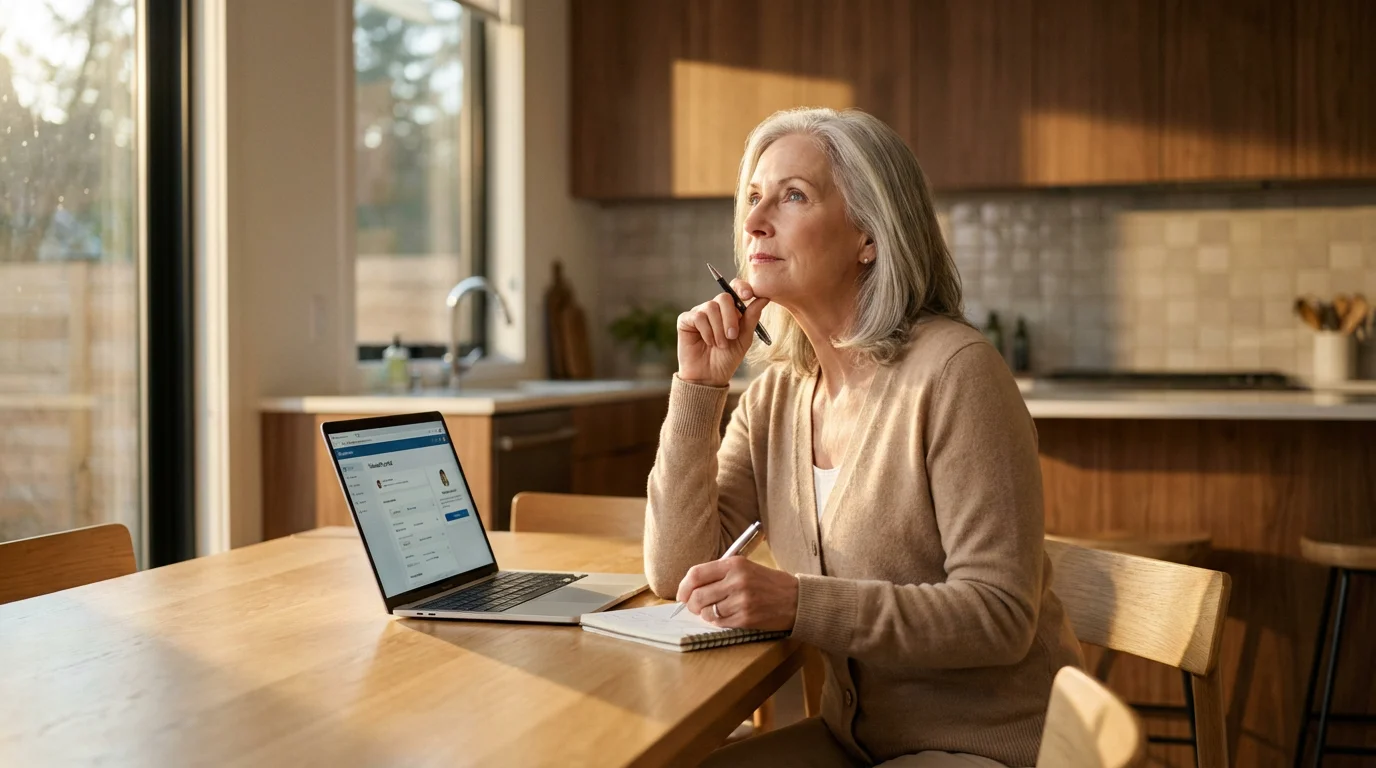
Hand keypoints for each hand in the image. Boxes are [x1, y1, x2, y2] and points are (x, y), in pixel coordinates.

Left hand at [675, 556, 797, 631]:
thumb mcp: (746, 568)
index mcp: (734, 564)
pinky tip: (724, 617)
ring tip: (712, 612)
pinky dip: (717, 621)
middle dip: (691, 604)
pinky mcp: (746, 618)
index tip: (681, 594)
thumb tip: (692, 587)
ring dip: (704, 614)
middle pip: (698, 595)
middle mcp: (736, 580)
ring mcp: (741, 601)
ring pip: (707, 611)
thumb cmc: (769, 583)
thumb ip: (721, 573)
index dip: (683, 586)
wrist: (796, 599)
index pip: (696, 574)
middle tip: (694, 607)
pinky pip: (719, 622)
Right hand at [676, 279, 769, 386]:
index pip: (735, 287)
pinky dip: (707, 331)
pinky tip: (708, 342)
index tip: (747, 295)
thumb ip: (752, 317)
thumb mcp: (744, 338)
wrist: (710, 376)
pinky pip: (698, 317)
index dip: (741, 287)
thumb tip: (764, 298)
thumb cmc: (727, 358)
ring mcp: (699, 313)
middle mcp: (714, 308)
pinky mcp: (685, 320)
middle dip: (730, 317)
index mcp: (730, 310)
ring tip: (720, 345)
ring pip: (711, 307)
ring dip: (718, 329)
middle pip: (724, 297)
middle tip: (732, 336)